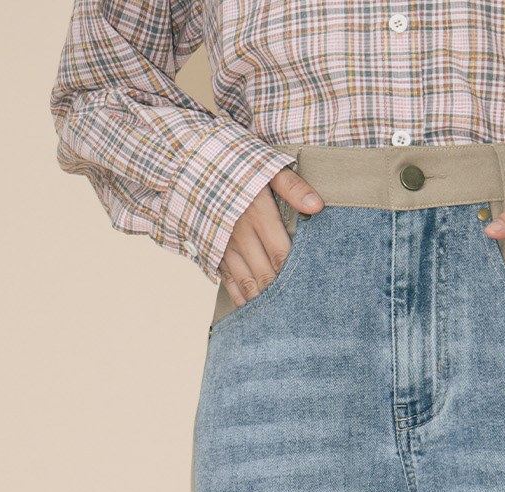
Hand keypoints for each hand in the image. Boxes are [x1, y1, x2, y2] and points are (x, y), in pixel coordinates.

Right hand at [218, 168, 324, 306]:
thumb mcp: (265, 165)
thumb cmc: (233, 161)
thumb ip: (292, 187)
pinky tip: (254, 311)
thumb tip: (317, 207)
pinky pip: (228, 281)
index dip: (295, 274)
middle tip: (300, 310)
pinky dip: (241, 298)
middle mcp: (240, 234)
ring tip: (281, 317)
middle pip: (266, 275)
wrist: (187, 161)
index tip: (310, 287)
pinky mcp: (212, 250)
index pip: (281, 255)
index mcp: (257, 214)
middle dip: (282, 294)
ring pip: (247, 283)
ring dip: (263, 302)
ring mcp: (224, 245)